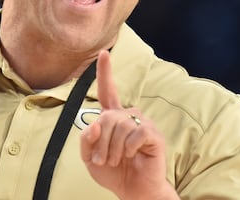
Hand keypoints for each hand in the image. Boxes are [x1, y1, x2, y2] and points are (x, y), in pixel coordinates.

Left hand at [80, 50, 177, 199]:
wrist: (134, 191)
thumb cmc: (114, 172)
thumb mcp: (90, 158)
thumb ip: (86, 140)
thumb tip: (94, 123)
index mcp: (113, 118)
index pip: (108, 90)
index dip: (105, 72)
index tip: (104, 53)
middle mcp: (128, 116)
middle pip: (107, 117)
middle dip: (100, 143)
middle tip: (103, 160)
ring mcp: (142, 123)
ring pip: (119, 126)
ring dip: (112, 149)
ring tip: (116, 161)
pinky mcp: (153, 134)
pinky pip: (135, 133)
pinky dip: (128, 148)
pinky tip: (131, 156)